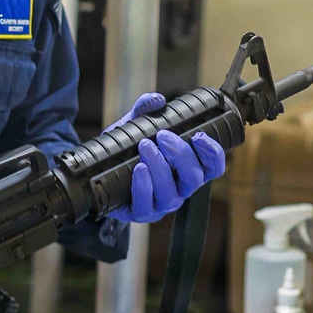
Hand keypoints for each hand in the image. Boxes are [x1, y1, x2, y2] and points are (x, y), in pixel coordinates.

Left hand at [103, 92, 224, 223]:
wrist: (99, 173)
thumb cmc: (126, 151)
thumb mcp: (135, 127)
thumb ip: (144, 111)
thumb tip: (156, 100)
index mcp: (188, 169)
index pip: (213, 167)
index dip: (213, 153)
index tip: (199, 136)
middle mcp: (180, 188)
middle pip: (194, 178)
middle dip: (181, 155)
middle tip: (163, 136)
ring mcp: (162, 203)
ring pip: (171, 192)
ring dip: (159, 167)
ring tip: (144, 146)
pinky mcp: (142, 213)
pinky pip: (147, 204)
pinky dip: (143, 185)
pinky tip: (138, 168)